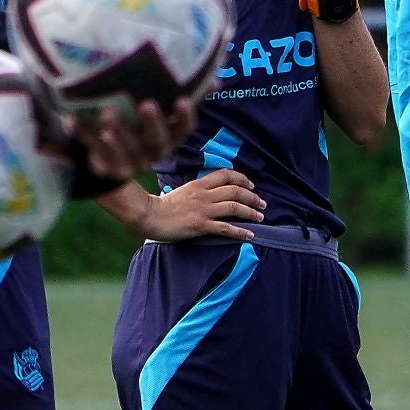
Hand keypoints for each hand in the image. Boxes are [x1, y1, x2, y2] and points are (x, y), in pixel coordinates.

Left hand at [70, 97, 195, 181]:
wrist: (112, 165)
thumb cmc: (140, 127)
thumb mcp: (163, 115)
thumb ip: (184, 97)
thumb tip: (217, 80)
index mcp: (168, 141)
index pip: (183, 131)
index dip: (184, 117)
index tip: (182, 100)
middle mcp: (152, 154)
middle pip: (156, 142)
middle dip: (152, 124)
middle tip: (146, 104)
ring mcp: (130, 163)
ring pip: (125, 149)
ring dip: (117, 132)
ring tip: (107, 114)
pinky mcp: (107, 167)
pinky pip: (95, 151)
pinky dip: (84, 134)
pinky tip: (74, 119)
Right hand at [139, 168, 265, 241]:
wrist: (147, 215)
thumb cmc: (161, 206)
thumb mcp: (181, 191)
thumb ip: (196, 192)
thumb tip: (208, 195)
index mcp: (198, 184)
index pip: (225, 175)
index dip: (242, 179)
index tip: (251, 186)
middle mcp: (204, 195)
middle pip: (235, 191)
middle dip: (252, 197)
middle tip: (262, 204)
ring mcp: (203, 210)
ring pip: (234, 207)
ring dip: (251, 212)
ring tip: (261, 217)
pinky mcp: (200, 225)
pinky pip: (226, 228)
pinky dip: (241, 231)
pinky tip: (250, 235)